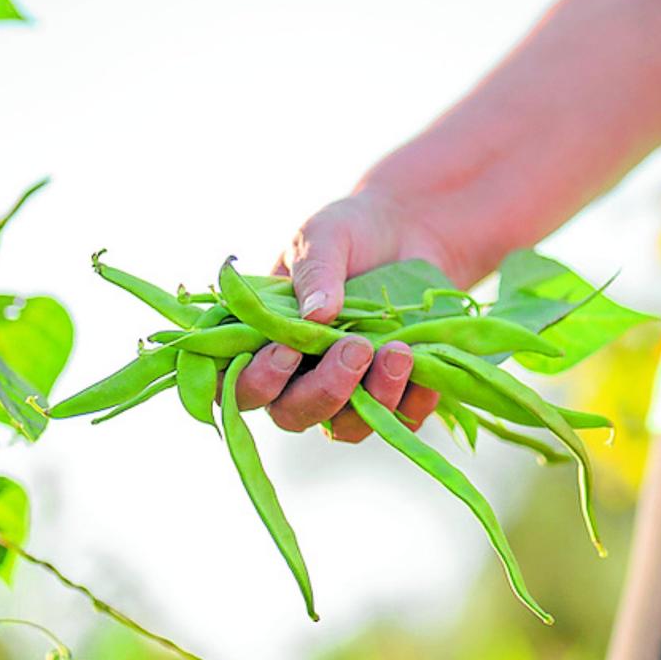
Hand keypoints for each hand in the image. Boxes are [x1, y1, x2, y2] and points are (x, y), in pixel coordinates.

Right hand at [234, 192, 446, 440]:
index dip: (254, 382)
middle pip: (293, 414)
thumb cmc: (350, 235)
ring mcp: (347, 391)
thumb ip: (314, 273)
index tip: (286, 352)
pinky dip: (413, 400)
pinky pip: (401, 419)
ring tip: (398, 351)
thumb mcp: (324, 238)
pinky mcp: (394, 395)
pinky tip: (422, 361)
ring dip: (372, 398)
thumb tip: (315, 314)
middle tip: (356, 348)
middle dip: (323, 390)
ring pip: (347, 427)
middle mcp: (298, 377)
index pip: (238, 384)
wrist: (410, 232)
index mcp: (263, 341)